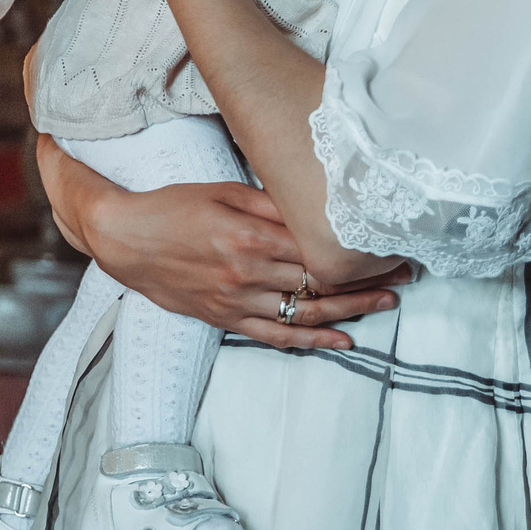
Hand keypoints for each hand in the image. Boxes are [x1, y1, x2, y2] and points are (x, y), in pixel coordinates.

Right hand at [37, 133, 404, 349]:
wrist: (125, 239)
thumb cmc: (172, 206)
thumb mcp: (222, 189)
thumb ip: (270, 201)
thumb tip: (314, 206)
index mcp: (250, 234)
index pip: (319, 250)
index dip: (360, 253)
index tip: (391, 247)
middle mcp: (248, 272)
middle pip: (321, 282)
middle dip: (368, 280)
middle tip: (405, 276)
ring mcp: (238, 300)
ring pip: (306, 312)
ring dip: (351, 310)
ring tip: (387, 303)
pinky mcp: (226, 318)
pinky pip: (275, 336)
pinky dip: (311, 340)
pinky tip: (341, 340)